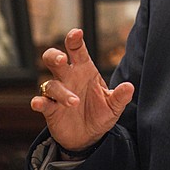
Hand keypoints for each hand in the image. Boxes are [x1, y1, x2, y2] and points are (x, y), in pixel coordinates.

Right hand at [30, 28, 133, 151]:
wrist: (89, 137)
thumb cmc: (101, 114)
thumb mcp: (114, 106)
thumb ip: (120, 97)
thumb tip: (130, 87)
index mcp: (84, 70)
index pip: (77, 50)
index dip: (74, 40)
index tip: (76, 33)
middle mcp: (68, 78)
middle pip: (54, 59)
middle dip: (55, 56)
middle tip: (62, 59)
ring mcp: (58, 93)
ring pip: (51, 84)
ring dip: (61, 91)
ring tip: (75, 102)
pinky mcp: (50, 109)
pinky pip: (41, 102)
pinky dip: (39, 102)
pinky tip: (39, 103)